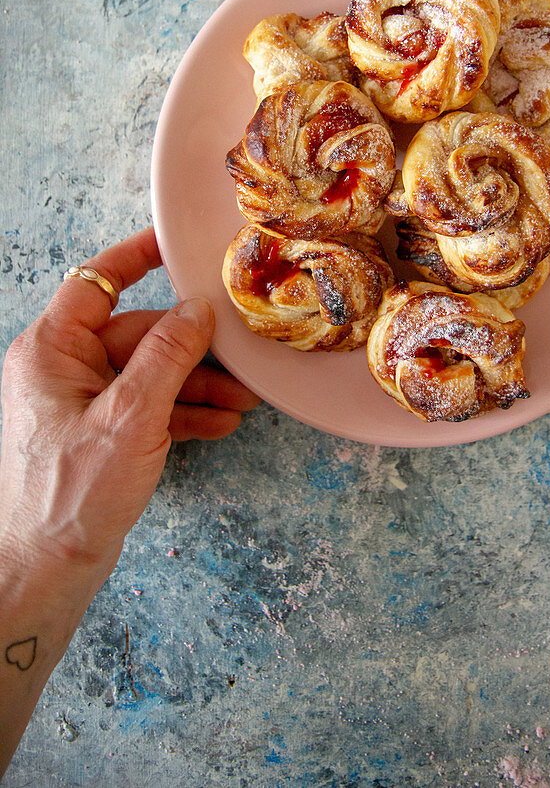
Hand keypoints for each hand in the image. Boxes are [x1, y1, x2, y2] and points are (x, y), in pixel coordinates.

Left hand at [0, 227, 258, 577]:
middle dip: (190, 350)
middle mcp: (62, 369)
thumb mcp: (131, 416)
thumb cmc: (71, 495)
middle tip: (238, 357)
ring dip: (194, 386)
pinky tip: (219, 424)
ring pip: (147, 374)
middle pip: (136, 335)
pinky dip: (180, 413)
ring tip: (242, 401)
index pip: (96, 282)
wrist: (46, 569)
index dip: (136, 257)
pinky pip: (144, 407)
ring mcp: (79, 403)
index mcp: (52, 351)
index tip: (175, 243)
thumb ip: (168, 355)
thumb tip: (197, 310)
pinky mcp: (95, 434)